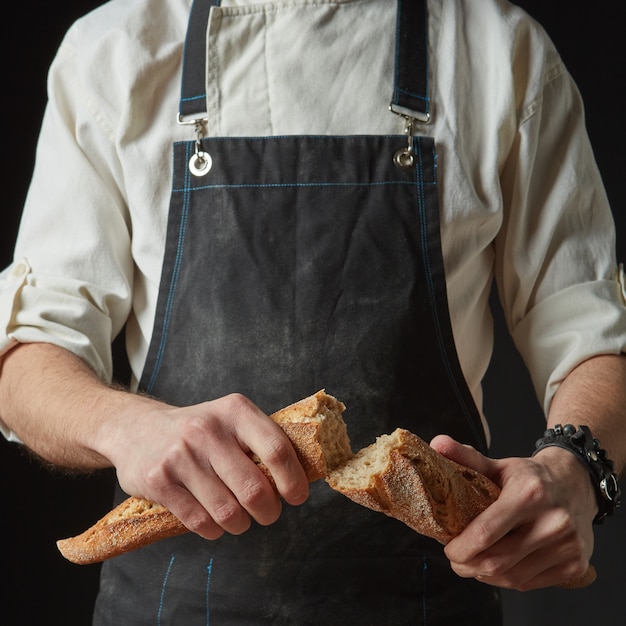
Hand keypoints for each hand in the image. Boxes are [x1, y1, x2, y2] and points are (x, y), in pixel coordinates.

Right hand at [102, 393, 309, 539]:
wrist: (136, 428)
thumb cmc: (199, 431)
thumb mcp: (231, 420)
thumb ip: (261, 442)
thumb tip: (301, 477)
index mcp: (235, 411)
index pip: (276, 449)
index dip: (293, 480)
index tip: (297, 497)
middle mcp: (207, 430)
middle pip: (254, 489)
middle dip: (268, 511)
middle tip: (268, 513)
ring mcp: (181, 456)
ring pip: (228, 512)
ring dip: (241, 524)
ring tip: (240, 519)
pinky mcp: (159, 481)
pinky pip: (200, 522)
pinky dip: (214, 530)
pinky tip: (214, 521)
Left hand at [430, 435, 596, 589]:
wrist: (576, 484)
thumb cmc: (530, 477)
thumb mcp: (499, 464)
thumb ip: (466, 457)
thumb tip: (436, 443)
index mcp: (528, 493)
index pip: (485, 532)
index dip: (460, 547)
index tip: (447, 547)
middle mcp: (552, 521)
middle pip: (496, 560)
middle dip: (467, 565)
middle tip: (455, 559)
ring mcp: (567, 545)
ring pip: (512, 577)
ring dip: (484, 575)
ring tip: (473, 563)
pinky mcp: (575, 564)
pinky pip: (529, 583)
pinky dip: (506, 580)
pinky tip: (497, 568)